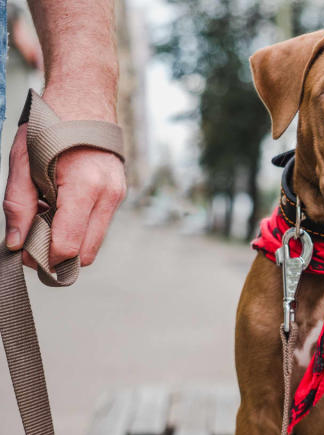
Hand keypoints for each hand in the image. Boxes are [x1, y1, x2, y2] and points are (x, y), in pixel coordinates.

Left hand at [3, 124, 125, 267]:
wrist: (84, 100)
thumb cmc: (52, 125)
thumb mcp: (22, 161)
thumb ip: (18, 205)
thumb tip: (16, 242)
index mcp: (85, 186)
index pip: (68, 245)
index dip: (43, 257)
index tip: (24, 251)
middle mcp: (108, 195)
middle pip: (85, 253)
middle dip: (58, 255)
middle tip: (33, 240)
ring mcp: (117, 196)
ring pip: (93, 243)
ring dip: (68, 241)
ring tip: (46, 217)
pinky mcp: (118, 195)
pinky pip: (97, 226)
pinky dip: (77, 227)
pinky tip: (60, 208)